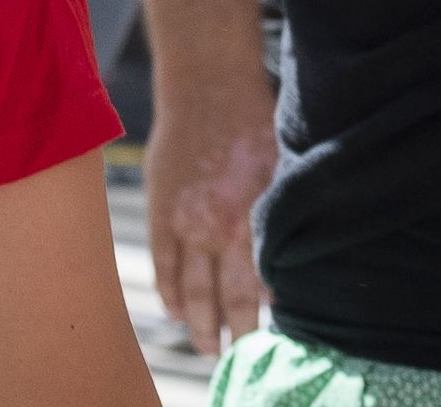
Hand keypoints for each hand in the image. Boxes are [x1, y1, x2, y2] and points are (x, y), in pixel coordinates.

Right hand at [142, 82, 271, 348]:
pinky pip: (161, 264)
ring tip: (206, 345)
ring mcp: (182, 222)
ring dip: (196, 323)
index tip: (265, 339)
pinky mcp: (159, 209)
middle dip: (229, 333)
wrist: (208, 83)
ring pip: (187, 290)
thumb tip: (281, 264)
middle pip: (220, 298)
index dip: (257, 319)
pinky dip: (166, 291)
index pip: (253, 289)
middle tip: (234, 357)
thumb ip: (278, 217)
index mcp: (251, 218)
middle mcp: (215, 228)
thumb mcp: (280, 169)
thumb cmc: (254, 120)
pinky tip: (174, 310)